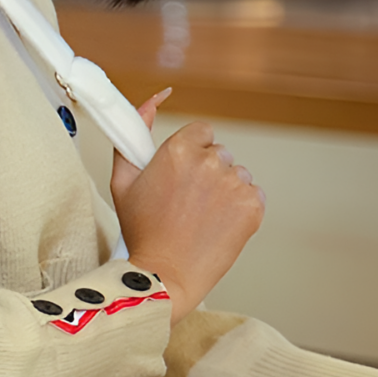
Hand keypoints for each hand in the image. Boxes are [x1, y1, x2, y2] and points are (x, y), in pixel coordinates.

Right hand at [111, 102, 264, 324]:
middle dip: (208, 173)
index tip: (181, 178)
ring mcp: (235, 183)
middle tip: (187, 205)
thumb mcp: (123, 182)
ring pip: (237, 175)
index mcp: (179, 149)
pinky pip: (253, 195)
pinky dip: (240, 209)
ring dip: (224, 191)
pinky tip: (218, 226)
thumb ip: (133, 136)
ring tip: (202, 219)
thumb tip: (152, 99)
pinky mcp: (254, 205)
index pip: (202, 132)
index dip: (190, 155)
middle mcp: (210, 160)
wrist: (166, 276)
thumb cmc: (142, 233)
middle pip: (219, 153)